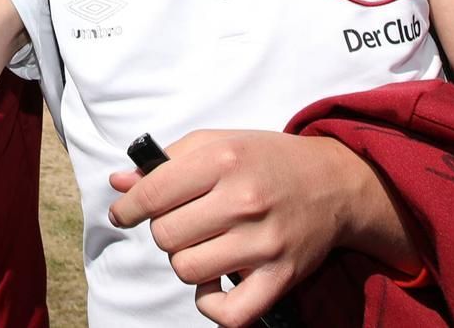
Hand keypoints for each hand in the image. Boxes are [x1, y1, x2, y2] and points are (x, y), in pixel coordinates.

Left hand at [106, 129, 400, 327]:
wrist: (335, 181)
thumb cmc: (268, 160)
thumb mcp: (218, 143)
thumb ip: (167, 161)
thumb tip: (119, 184)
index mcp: (223, 160)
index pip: (152, 194)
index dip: (128, 208)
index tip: (124, 213)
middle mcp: (243, 199)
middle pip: (166, 235)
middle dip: (166, 231)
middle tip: (186, 222)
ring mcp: (263, 242)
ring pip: (188, 270)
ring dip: (187, 262)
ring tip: (204, 247)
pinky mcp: (281, 275)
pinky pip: (231, 312)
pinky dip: (211, 304)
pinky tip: (213, 286)